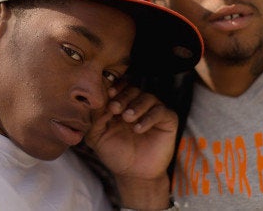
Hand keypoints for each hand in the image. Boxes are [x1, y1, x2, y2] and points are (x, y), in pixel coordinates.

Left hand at [85, 82, 176, 208]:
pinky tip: (138, 129)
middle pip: (132, 89)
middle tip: (114, 108)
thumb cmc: (115, 154)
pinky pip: (161, 111)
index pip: (119, 87)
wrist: (134, 175)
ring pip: (148, 97)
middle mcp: (137, 104)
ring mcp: (153, 111)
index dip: (114, 87)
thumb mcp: (97, 137)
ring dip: (136, 106)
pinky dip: (149, 117)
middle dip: (122, 96)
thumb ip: (94, 119)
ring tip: (127, 118)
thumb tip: (97, 102)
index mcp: (120, 104)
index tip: (108, 93)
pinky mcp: (167, 120)